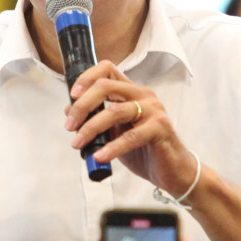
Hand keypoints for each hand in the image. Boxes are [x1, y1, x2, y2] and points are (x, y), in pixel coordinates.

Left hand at [66, 62, 197, 195]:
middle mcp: (143, 95)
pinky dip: (112, 147)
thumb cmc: (143, 150)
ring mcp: (153, 109)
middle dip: (82, 106)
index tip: (72, 95)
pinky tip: (100, 156)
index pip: (107, 69)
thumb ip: (96, 119)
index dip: (86, 78)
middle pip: (105, 86)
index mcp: (131, 91)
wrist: (171, 171)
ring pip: (115, 111)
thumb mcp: (114, 133)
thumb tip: (70, 109)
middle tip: (70, 126)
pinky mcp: (161, 127)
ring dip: (91, 128)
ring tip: (78, 144)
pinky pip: (131, 136)